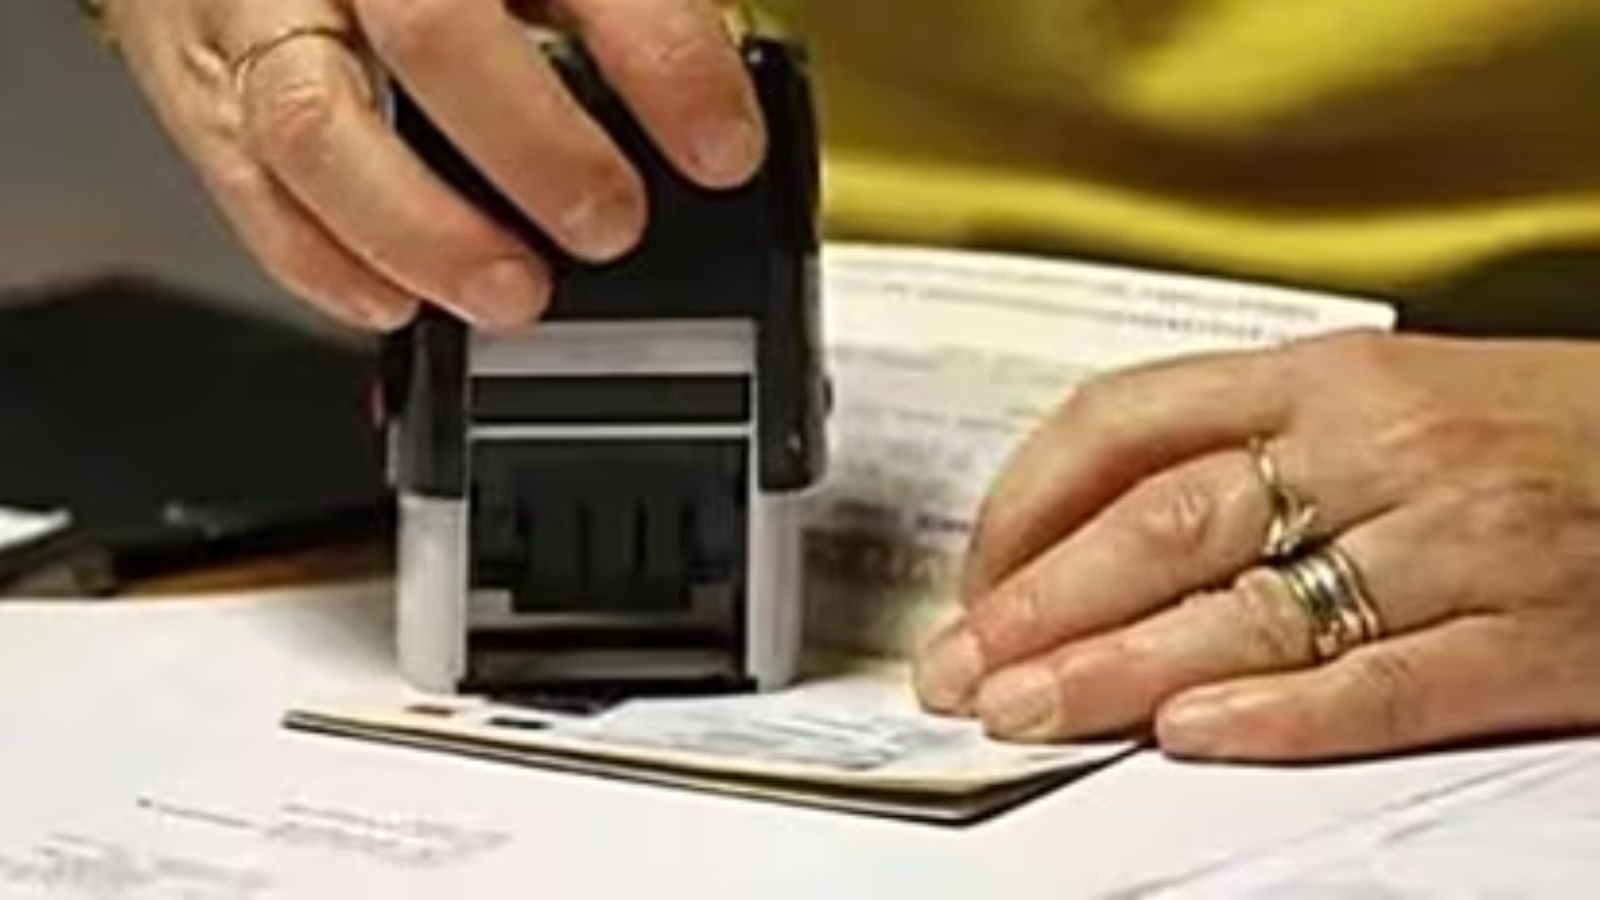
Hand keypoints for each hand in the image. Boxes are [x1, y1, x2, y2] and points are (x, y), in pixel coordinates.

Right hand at [107, 0, 762, 329]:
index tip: (722, 145)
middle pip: (431, 27)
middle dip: (534, 146)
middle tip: (609, 223)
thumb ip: (613, 10)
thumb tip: (710, 108)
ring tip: (513, 291)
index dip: (663, 58)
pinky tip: (394, 302)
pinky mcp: (190, 70)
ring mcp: (254, 1)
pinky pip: (240, 173)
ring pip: (315, 120)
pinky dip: (318, 258)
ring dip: (424, 231)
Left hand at [914, 331, 1599, 760]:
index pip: (1125, 422)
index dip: (1026, 502)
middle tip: (960, 666)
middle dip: (1038, 605)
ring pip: (1244, 610)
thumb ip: (1247, 445)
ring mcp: (1452, 545)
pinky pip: (1379, 683)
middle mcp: (1377, 449)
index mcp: (1327, 376)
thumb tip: (1094, 526)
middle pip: (1162, 526)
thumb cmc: (1538, 428)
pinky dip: (1274, 715)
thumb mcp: (1382, 395)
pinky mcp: (1524, 639)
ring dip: (1112, 669)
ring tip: (1025, 708)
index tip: (976, 573)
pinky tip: (1186, 736)